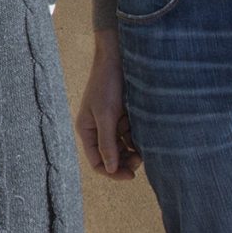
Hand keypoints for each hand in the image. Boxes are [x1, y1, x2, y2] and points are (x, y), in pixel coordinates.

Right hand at [73, 30, 140, 180]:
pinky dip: (137, 138)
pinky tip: (145, 134)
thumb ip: (107, 143)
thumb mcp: (106, 115)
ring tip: (144, 147)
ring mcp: (111, 123)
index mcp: (87, 130)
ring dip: (133, 151)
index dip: (112, 172)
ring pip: (122, 147)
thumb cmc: (107, 84)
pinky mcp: (123, 116)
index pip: (97, 162)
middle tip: (140, 160)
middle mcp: (97, 129)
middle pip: (110, 157)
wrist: (118, 58)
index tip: (130, 175)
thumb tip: (109, 169)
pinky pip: (130, 135)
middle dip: (124, 162)